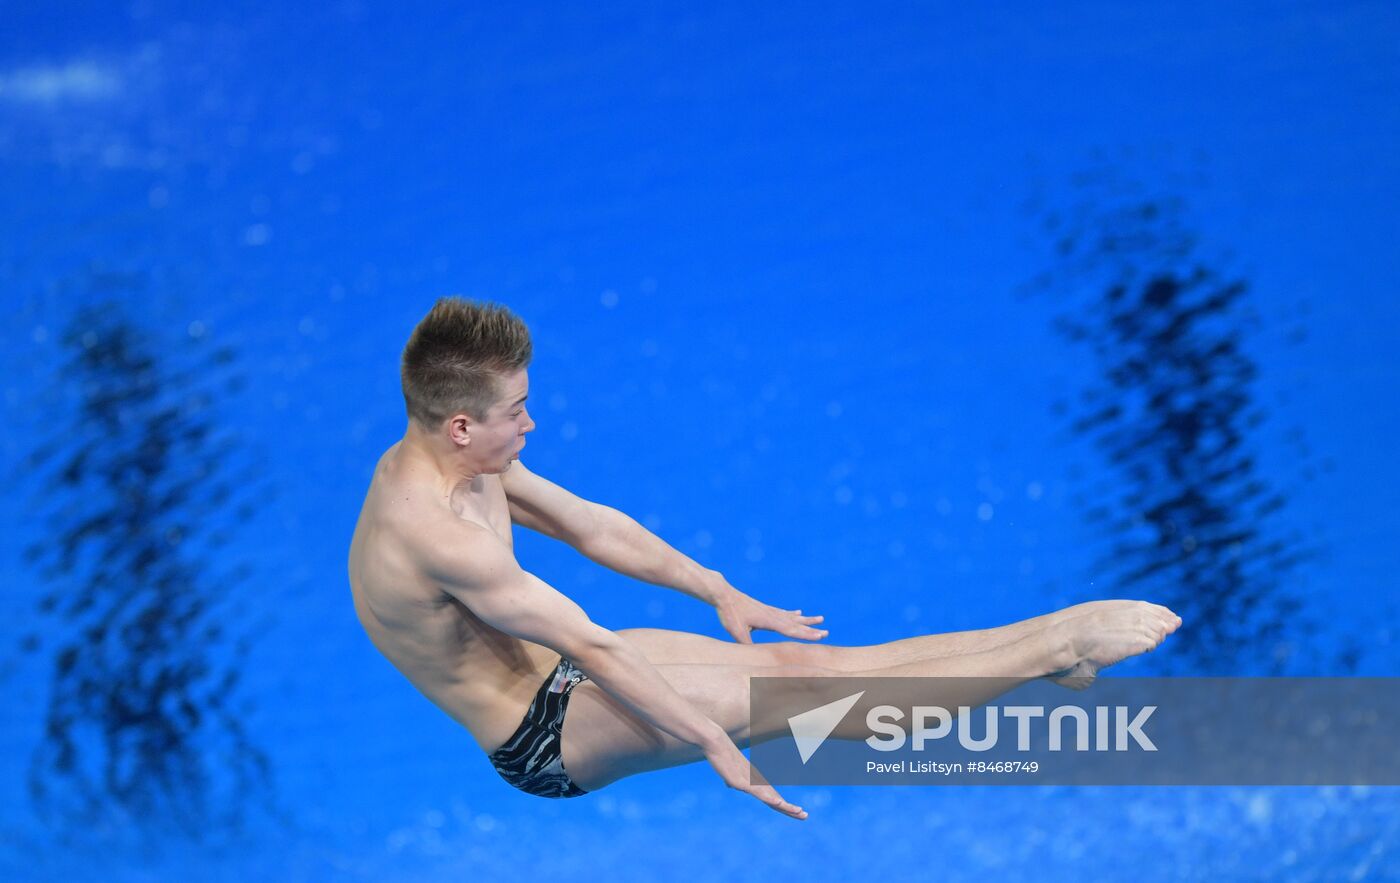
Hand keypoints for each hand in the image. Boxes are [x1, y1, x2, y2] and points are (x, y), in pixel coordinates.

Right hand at [702, 732, 808, 819]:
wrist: (715, 742)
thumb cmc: (721, 757)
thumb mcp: (728, 774)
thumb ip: (731, 780)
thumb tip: (730, 784)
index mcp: (755, 782)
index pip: (772, 797)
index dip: (784, 806)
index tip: (796, 812)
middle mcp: (756, 782)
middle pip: (776, 799)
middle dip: (791, 809)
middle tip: (806, 816)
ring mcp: (750, 782)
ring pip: (772, 797)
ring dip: (786, 806)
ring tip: (799, 812)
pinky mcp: (742, 782)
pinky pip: (758, 793)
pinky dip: (770, 799)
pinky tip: (779, 803)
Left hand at [712, 582, 827, 644]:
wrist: (723, 594)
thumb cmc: (730, 613)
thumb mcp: (737, 632)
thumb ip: (747, 644)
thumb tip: (754, 657)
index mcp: (769, 620)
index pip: (791, 630)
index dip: (807, 634)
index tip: (821, 635)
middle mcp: (772, 614)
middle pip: (796, 623)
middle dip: (811, 629)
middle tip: (827, 631)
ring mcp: (769, 610)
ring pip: (792, 616)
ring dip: (806, 620)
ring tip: (820, 618)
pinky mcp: (764, 608)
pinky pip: (783, 612)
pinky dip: (793, 614)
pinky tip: (798, 612)